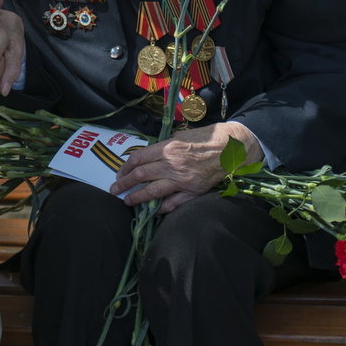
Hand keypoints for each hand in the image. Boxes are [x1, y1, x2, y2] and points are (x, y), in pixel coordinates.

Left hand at [109, 121, 262, 213]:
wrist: (231, 148)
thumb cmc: (206, 138)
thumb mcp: (181, 135)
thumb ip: (164, 146)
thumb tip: (148, 156)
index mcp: (168, 147)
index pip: (138, 158)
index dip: (125, 167)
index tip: (119, 173)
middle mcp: (172, 164)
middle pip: (141, 175)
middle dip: (124, 184)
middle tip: (115, 189)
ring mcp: (182, 180)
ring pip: (153, 191)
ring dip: (137, 197)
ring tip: (127, 201)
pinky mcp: (193, 191)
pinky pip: (173, 203)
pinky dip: (161, 208)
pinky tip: (152, 211)